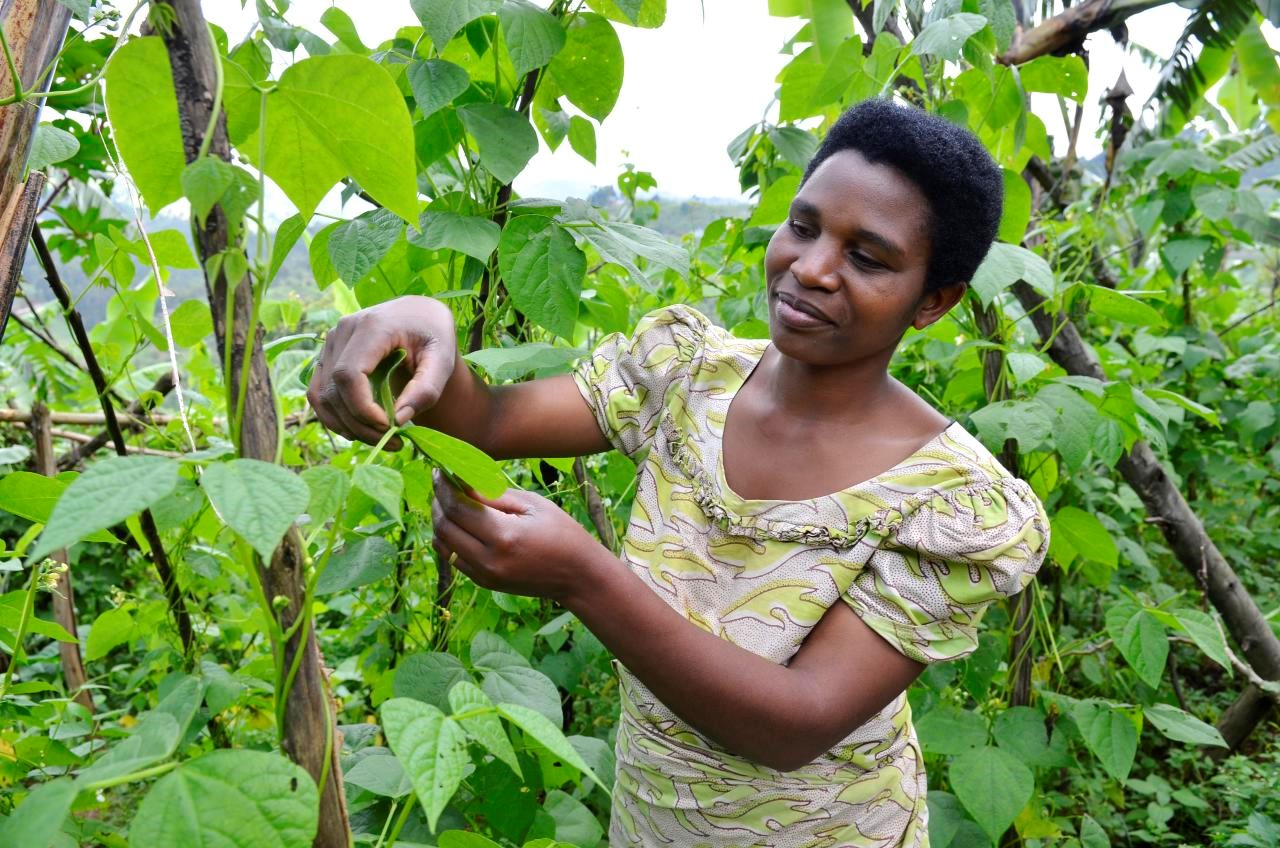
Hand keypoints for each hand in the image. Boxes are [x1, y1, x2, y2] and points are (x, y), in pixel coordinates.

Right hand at [307, 296, 455, 444]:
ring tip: (381, 438)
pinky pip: (319, 393)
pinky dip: (335, 417)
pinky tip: (361, 429)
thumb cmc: (434, 334)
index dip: (363, 408)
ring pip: (322, 395)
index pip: (349, 374)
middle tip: (392, 440)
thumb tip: (398, 420)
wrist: (419, 313)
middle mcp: (343, 330)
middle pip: (334, 390)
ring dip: (346, 425)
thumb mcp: (443, 358)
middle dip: (360, 424)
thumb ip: (426, 389)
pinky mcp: (327, 355)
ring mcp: (331, 342)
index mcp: (372, 326)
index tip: (389, 426)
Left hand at [430, 468, 608, 602]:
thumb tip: (461, 480)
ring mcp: (484, 575)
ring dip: (439, 520)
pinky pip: (453, 557)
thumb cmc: (562, 532)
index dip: (444, 486)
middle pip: (445, 525)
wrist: (578, 575)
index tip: (440, 470)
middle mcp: (489, 559)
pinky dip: (448, 537)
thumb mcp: (533, 504)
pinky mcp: (483, 582)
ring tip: (446, 500)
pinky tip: (456, 522)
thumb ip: (494, 494)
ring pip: (442, 544)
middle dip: (437, 500)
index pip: (458, 507)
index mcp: (505, 535)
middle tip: (441, 483)